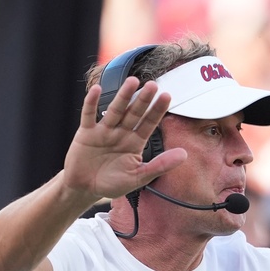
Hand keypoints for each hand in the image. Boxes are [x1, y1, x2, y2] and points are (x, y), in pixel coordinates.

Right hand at [62, 77, 187, 200]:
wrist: (85, 188)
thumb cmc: (112, 183)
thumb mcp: (139, 177)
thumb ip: (160, 165)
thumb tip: (184, 155)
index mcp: (135, 142)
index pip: (149, 123)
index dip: (157, 110)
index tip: (167, 96)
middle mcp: (121, 133)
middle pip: (134, 113)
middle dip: (143, 100)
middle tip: (153, 85)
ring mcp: (104, 131)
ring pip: (115, 110)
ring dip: (123, 96)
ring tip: (132, 82)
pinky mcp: (86, 133)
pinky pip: (89, 115)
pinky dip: (91, 102)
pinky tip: (97, 89)